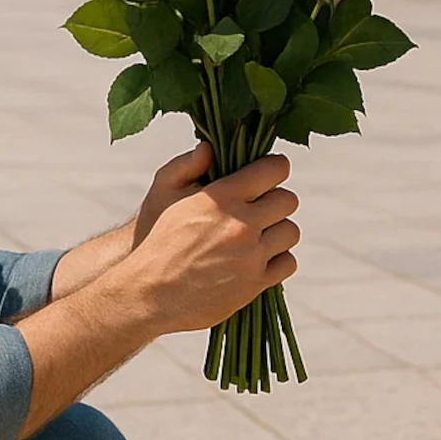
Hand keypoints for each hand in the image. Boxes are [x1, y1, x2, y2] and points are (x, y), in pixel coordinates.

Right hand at [121, 153, 299, 334]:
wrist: (150, 292)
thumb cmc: (157, 237)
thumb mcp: (163, 190)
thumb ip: (188, 164)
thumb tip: (211, 147)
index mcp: (222, 198)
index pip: (273, 170)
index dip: (275, 167)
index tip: (271, 171)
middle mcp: (242, 225)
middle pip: (288, 200)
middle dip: (277, 199)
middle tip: (263, 204)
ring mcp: (251, 256)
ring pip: (290, 231)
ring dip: (279, 229)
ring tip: (261, 232)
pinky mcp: (254, 284)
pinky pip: (287, 263)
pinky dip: (278, 258)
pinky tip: (261, 256)